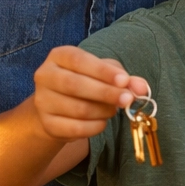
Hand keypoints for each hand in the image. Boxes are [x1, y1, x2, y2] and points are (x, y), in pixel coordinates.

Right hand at [30, 46, 150, 141]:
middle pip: (75, 85)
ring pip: (77, 109)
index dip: (102, 71)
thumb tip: (142, 88)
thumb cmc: (85, 82)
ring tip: (113, 110)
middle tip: (127, 100)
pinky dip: (94, 127)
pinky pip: (75, 129)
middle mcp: (45, 76)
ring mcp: (42, 101)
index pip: (79, 60)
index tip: (124, 80)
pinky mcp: (47, 124)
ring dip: (103, 111)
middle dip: (105, 93)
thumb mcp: (105, 73)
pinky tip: (102, 122)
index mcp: (59, 56)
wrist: (58, 107)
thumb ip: (124, 78)